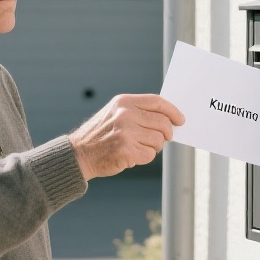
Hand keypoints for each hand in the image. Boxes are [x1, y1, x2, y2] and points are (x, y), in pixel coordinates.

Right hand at [69, 94, 184, 179]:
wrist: (79, 154)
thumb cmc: (101, 135)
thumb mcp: (116, 113)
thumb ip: (139, 112)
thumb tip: (169, 118)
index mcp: (124, 102)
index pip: (158, 102)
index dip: (173, 111)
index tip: (180, 120)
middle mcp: (126, 114)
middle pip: (163, 123)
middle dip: (166, 134)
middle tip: (160, 140)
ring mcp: (126, 132)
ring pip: (158, 140)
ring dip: (153, 147)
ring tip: (138, 147)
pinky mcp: (126, 150)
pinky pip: (150, 155)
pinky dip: (144, 157)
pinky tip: (131, 155)